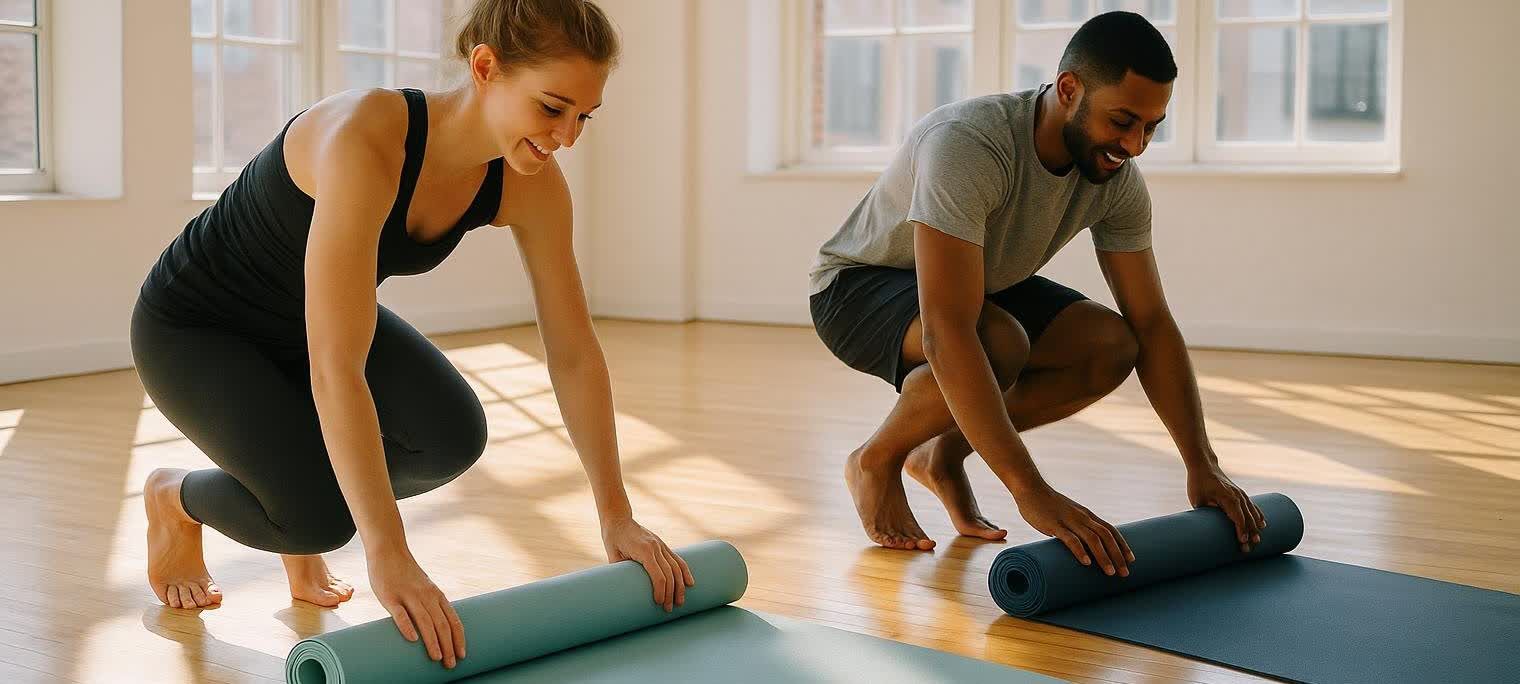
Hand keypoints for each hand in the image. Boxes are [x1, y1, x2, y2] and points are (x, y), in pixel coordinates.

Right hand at [368, 548, 465, 669]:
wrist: (389, 551)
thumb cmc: (407, 574)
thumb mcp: (425, 588)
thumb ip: (431, 605)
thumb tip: (438, 628)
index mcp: (437, 595)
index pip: (453, 620)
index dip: (459, 638)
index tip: (462, 655)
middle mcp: (426, 596)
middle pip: (442, 624)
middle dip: (448, 645)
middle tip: (451, 664)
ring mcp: (408, 595)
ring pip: (425, 621)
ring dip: (433, 641)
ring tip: (437, 658)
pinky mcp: (390, 596)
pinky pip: (400, 613)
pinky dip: (407, 627)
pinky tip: (413, 640)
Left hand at [601, 517, 695, 611]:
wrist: (619, 520)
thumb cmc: (613, 540)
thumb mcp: (614, 557)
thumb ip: (622, 573)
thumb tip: (628, 592)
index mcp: (644, 550)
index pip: (658, 575)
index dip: (661, 590)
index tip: (658, 603)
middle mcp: (656, 547)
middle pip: (670, 574)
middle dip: (671, 593)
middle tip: (668, 609)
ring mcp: (661, 545)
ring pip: (677, 567)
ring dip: (680, 586)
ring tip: (680, 601)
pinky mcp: (663, 545)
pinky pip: (677, 559)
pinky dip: (685, 571)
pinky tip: (690, 583)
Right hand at [1017, 486, 1133, 576]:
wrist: (1030, 488)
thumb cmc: (1047, 505)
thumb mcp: (1067, 515)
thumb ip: (1075, 528)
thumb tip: (1082, 548)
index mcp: (1086, 515)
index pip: (1110, 530)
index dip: (1122, 545)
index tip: (1131, 560)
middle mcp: (1082, 517)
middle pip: (1105, 536)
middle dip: (1117, 555)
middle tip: (1125, 573)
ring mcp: (1068, 520)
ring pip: (1092, 539)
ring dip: (1103, 556)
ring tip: (1110, 572)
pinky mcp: (1054, 525)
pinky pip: (1070, 539)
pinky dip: (1080, 551)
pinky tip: (1086, 563)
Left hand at [1187, 462, 1266, 551]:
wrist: (1204, 466)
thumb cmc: (1198, 483)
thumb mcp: (1198, 499)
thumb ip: (1207, 512)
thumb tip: (1213, 527)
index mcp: (1228, 498)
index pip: (1238, 517)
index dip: (1241, 530)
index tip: (1242, 542)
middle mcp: (1237, 496)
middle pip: (1247, 518)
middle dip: (1249, 534)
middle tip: (1249, 549)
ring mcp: (1241, 494)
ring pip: (1252, 513)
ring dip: (1256, 527)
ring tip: (1258, 540)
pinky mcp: (1240, 494)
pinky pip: (1253, 506)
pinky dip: (1258, 515)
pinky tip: (1262, 524)